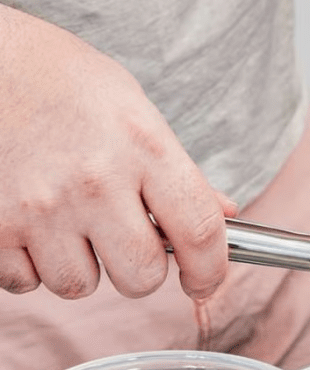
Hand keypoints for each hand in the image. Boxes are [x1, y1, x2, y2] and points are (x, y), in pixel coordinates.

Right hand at [0, 5, 236, 299]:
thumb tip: (225, 215)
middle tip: (127, 244)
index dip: (210, 271)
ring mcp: (39, 206)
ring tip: (69, 222)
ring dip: (82, 266)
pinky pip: (26, 281)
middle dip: (141, 271)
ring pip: (80, 285)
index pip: (199, 232)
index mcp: (144, 146)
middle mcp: (94, 180)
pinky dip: (31, 264)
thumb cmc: (65, 84)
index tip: (204, 281)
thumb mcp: (135, 111)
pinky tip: (31, 224)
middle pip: (141, 276)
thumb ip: (179, 171)